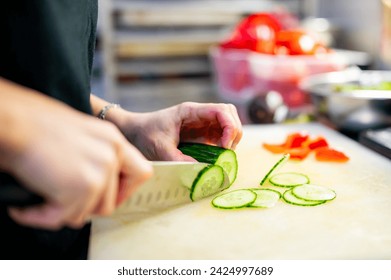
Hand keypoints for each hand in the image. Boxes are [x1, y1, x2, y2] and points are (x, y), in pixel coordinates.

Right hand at [1, 80, 152, 229]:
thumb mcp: (81, 135)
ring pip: (88, 213)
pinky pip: (64, 218)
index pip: (141, 173)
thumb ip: (97, 157)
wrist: (16, 121)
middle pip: (111, 202)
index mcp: (114, 140)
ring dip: (62, 212)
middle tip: (61, 202)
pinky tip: (27, 209)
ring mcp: (101, 171)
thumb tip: (96, 189)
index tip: (104, 195)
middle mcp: (113, 155)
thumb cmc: (36, 125)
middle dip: (85, 208)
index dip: (124, 191)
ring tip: (40, 201)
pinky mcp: (84, 187)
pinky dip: (42, 217)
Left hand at [113, 102, 242, 160]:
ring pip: (228, 124)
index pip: (222, 110)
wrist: (134, 132)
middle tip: (227, 151)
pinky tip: (218, 156)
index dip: (230, 127)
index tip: (225, 146)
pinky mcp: (200, 134)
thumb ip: (180, 160)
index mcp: (190, 111)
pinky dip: (224, 145)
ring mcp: (201, 123)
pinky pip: (220, 135)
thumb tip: (202, 171)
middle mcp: (199, 115)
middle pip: (230, 114)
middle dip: (234, 132)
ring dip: (231, 138)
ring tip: (223, 154)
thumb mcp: (160, 149)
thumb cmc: (144, 134)